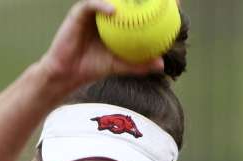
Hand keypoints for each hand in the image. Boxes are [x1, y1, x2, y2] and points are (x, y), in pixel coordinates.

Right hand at [34, 0, 164, 93]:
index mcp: (117, 21)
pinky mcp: (78, 12)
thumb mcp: (120, 65)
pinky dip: (102, 6)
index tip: (174, 3)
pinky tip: (113, 11)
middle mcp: (106, 12)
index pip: (138, 10)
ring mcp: (93, 10)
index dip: (154, 4)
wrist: (68, 72)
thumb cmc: (93, 67)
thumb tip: (162, 64)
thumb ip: (139, 63)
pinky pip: (92, 5)